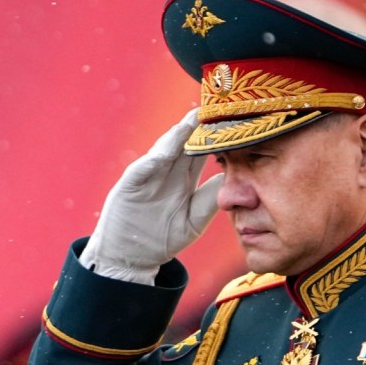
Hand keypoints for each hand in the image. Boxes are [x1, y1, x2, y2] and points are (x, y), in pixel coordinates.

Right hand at [79, 109, 223, 283]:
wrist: (131, 256)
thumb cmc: (164, 238)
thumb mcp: (193, 221)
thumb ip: (209, 200)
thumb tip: (232, 179)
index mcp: (184, 179)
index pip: (203, 153)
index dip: (217, 139)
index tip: (235, 124)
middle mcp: (167, 172)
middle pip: (186, 144)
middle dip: (200, 126)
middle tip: (217, 108)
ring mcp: (149, 176)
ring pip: (165, 150)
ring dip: (178, 135)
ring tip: (194, 119)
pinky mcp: (130, 185)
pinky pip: (142, 169)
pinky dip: (153, 160)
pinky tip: (165, 152)